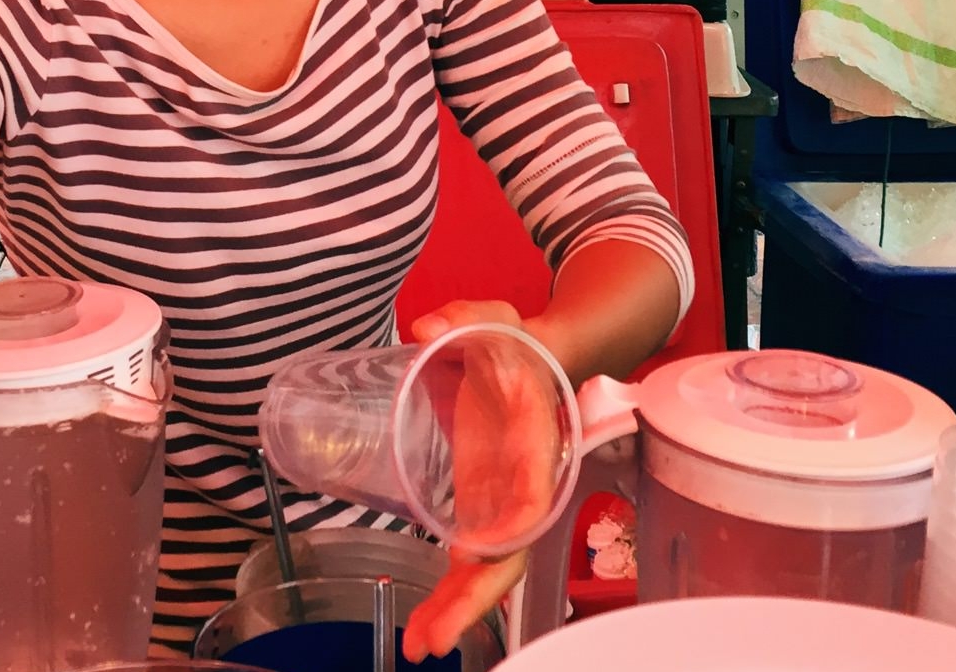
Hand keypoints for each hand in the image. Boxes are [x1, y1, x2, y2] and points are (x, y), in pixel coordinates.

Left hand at [399, 300, 565, 662]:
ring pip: (491, 569)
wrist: (534, 359)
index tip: (472, 552)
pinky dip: (452, 596)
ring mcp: (504, 501)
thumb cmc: (515, 344)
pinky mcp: (482, 507)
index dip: (507, 527)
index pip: (529, 493)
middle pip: (510, 552)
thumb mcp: (494, 319)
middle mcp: (526, 483)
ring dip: (458, 611)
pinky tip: (425, 626)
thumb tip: (425, 326)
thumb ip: (464, 317)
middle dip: (475, 599)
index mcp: (535, 440)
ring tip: (420, 645)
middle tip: (433, 637)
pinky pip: (473, 562)